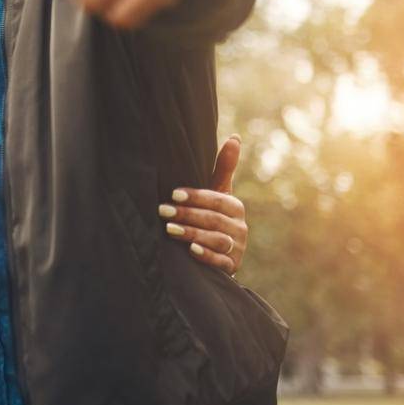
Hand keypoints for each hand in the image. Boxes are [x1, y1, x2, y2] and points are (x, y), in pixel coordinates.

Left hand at [160, 135, 247, 274]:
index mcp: (235, 207)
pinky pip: (221, 262)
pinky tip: (190, 250)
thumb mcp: (218, 193)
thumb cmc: (213, 215)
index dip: (196, 196)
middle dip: (188, 214)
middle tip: (163, 210)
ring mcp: (237, 249)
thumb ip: (223, 168)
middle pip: (215, 220)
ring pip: (218, 241)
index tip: (173, 193)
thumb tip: (234, 137)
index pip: (218, 200)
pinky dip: (206, 256)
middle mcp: (240, 228)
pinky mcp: (231, 267)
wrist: (219, 253)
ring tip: (170, 229)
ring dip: (193, 234)